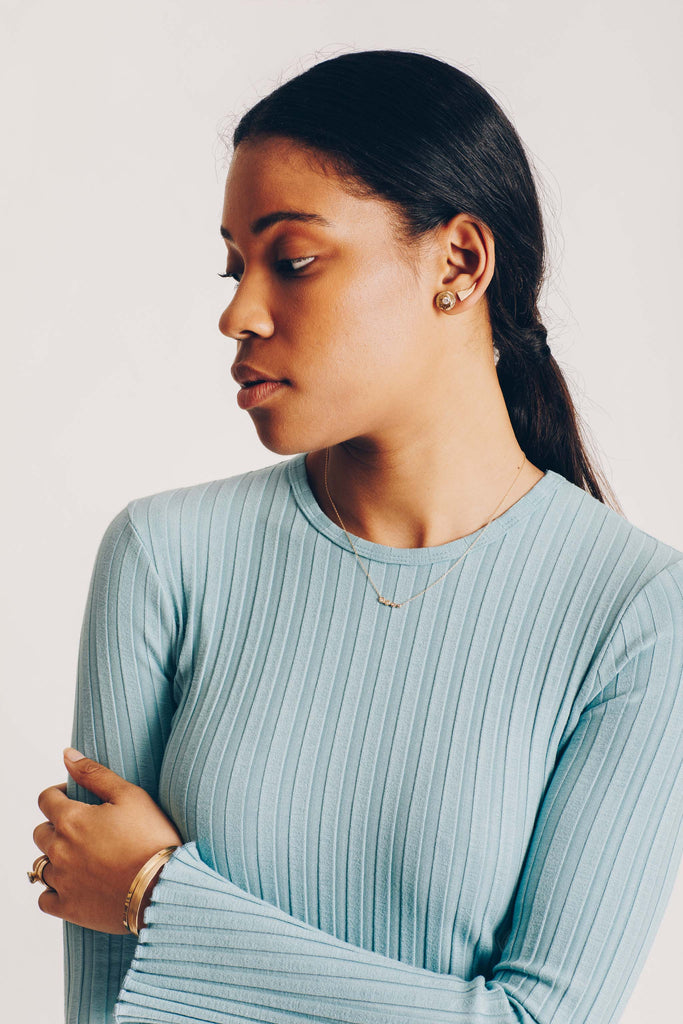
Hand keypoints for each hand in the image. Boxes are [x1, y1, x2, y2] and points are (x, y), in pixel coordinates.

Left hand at [32, 749, 181, 933]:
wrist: (163, 887)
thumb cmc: (151, 838)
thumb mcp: (130, 795)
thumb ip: (94, 773)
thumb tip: (67, 755)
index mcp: (72, 820)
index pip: (46, 799)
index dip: (60, 795)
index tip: (76, 799)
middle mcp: (60, 850)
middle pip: (41, 832)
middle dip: (57, 825)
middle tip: (85, 829)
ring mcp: (62, 881)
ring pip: (41, 864)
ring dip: (56, 857)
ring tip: (82, 857)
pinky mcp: (69, 908)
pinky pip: (45, 898)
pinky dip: (54, 890)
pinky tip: (74, 884)